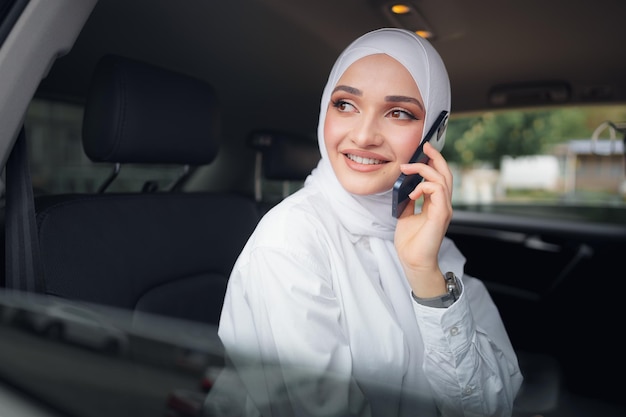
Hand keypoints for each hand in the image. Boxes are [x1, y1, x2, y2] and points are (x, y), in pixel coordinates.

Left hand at [393, 142, 453, 297]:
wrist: (414, 262)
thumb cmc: (411, 243)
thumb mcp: (406, 216)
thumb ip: (409, 201)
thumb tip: (404, 187)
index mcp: (436, 204)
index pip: (439, 178)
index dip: (433, 162)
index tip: (423, 150)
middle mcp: (443, 205)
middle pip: (446, 174)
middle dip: (436, 157)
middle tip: (424, 146)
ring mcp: (444, 210)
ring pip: (442, 179)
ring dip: (424, 170)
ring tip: (408, 169)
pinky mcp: (441, 215)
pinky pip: (438, 191)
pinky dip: (424, 186)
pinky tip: (413, 192)